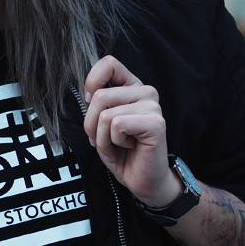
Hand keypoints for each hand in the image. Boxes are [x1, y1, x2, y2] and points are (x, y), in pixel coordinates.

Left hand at [83, 56, 180, 208]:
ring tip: (117, 146)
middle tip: (105, 139)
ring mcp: (153, 107)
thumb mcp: (101, 123)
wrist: (144, 181)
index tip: (92, 106)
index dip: (92, 83)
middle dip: (92, 125)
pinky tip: (128, 148)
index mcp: (132, 87)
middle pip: (100, 95)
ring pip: (105, 114)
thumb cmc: (122, 153)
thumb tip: (88, 94)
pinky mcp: (156, 123)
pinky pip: (117, 125)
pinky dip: (112, 142)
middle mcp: (146, 92)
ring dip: (103, 138)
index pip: (108, 63)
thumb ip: (96, 103)